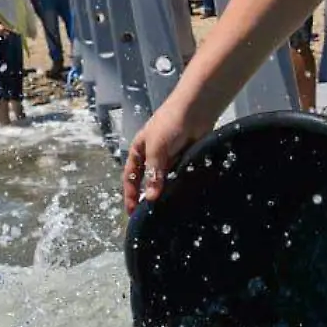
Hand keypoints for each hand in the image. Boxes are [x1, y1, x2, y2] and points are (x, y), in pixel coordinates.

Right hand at [122, 99, 208, 214]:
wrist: (196, 109)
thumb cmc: (169, 124)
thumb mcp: (156, 149)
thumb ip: (153, 173)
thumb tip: (151, 198)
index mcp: (139, 151)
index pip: (131, 177)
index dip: (130, 194)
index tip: (132, 212)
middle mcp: (153, 157)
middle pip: (147, 181)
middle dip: (147, 197)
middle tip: (150, 217)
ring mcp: (170, 159)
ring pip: (164, 181)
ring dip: (164, 193)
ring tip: (166, 212)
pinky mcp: (185, 160)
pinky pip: (179, 177)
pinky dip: (178, 186)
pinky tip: (181, 198)